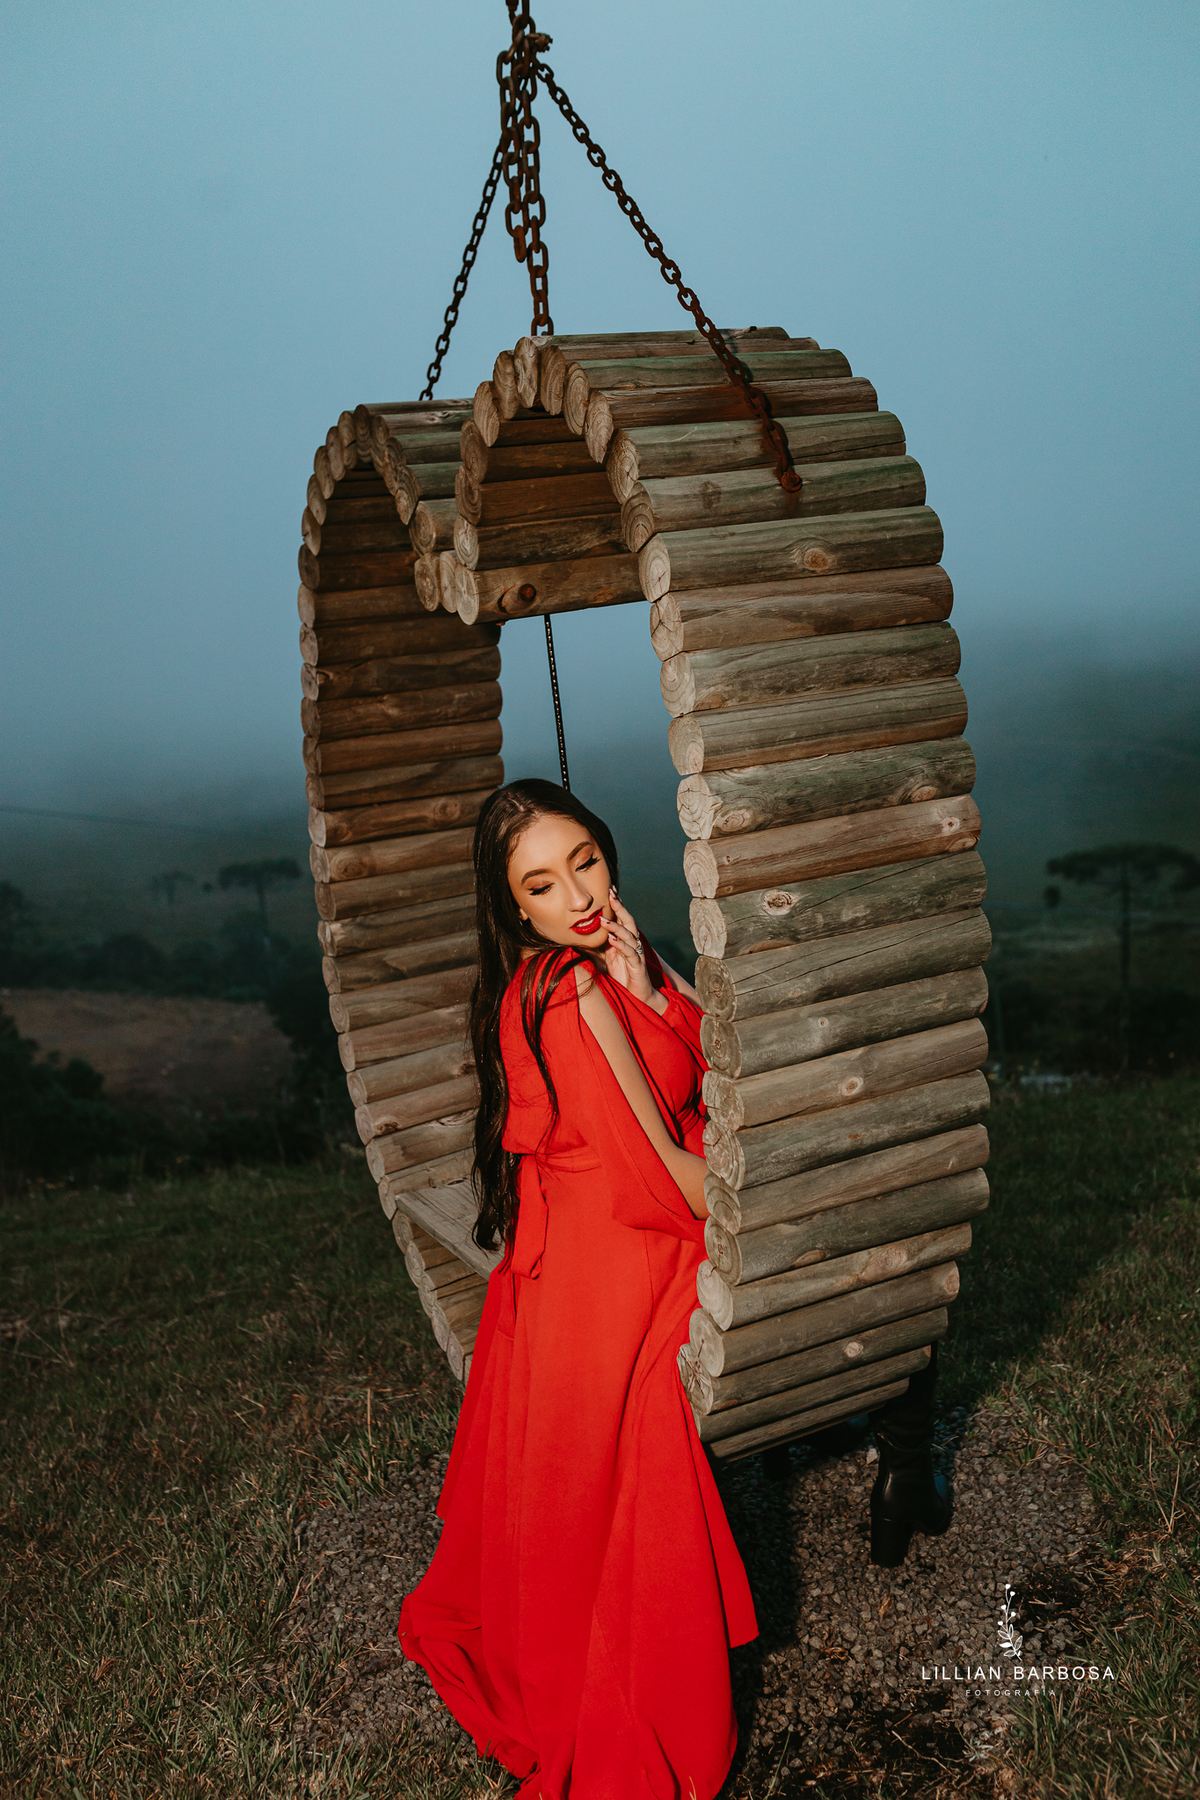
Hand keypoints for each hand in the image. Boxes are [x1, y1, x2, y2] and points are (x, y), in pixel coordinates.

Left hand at [602, 888, 658, 1006]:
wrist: (639, 995)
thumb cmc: (623, 976)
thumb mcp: (607, 959)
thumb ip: (599, 946)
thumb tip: (580, 935)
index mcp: (625, 940)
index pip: (621, 918)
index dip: (617, 904)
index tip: (609, 889)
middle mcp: (633, 943)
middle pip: (628, 920)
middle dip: (620, 907)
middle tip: (611, 894)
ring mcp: (636, 953)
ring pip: (629, 935)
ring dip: (616, 927)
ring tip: (603, 920)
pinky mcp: (638, 965)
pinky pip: (630, 953)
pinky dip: (621, 945)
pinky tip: (612, 940)